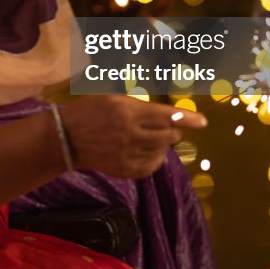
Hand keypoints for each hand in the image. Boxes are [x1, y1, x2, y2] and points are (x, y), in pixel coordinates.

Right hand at [59, 97, 206, 178]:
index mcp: (128, 112)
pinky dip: (155, 158)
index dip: (188, 119)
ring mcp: (128, 154)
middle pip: (169, 135)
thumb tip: (165, 113)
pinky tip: (148, 151)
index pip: (167, 116)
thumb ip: (139, 105)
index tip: (203, 122)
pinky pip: (151, 166)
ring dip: (163, 143)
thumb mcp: (113, 99)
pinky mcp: (124, 169)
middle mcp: (131, 134)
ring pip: (162, 151)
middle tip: (168, 126)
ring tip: (152, 137)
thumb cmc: (90, 111)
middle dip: (174, 130)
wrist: (67, 138)